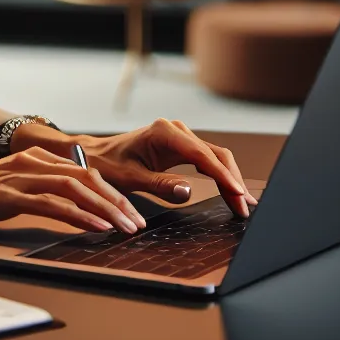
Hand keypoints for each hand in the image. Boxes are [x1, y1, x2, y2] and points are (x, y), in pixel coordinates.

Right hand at [0, 147, 148, 234]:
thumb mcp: (16, 184)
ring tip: (124, 228)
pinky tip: (96, 228)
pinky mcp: (11, 195)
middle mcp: (35, 162)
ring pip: (76, 190)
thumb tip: (74, 204)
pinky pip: (53, 204)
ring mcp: (23, 177)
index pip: (86, 172)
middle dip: (117, 201)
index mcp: (38, 158)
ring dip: (105, 210)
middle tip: (138, 223)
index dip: (112, 192)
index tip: (131, 213)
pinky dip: (79, 216)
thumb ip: (43, 187)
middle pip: (88, 178)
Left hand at [67, 118, 256, 216]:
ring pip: (216, 157)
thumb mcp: (130, 179)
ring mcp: (181, 137)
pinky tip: (230, 192)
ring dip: (230, 180)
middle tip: (245, 209)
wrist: (95, 156)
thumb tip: (188, 192)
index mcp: (165, 133)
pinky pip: (207, 160)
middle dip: (232, 181)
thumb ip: (160, 185)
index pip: (203, 155)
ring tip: (242, 205)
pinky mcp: (181, 146)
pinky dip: (220, 176)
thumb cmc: (108, 166)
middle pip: (216, 155)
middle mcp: (176, 130)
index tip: (237, 194)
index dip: (223, 176)